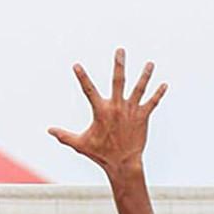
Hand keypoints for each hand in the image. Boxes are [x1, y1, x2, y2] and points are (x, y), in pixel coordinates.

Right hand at [49, 48, 166, 179]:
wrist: (123, 163)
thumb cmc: (101, 154)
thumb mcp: (80, 144)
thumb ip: (64, 135)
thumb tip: (49, 131)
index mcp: (101, 111)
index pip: (88, 90)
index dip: (82, 77)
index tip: (76, 65)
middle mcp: (117, 107)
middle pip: (118, 80)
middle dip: (119, 64)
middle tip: (120, 50)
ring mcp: (131, 111)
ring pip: (139, 88)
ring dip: (145, 75)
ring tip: (150, 64)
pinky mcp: (143, 117)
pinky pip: (152, 103)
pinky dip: (159, 94)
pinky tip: (164, 84)